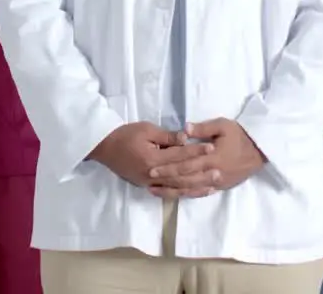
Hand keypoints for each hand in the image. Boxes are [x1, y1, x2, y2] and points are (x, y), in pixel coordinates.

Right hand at [88, 122, 213, 189]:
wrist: (104, 147)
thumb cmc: (125, 134)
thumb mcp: (146, 129)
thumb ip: (166, 136)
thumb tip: (185, 138)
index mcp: (152, 159)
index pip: (179, 155)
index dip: (196, 151)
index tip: (212, 147)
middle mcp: (153, 175)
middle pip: (182, 175)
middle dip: (201, 173)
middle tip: (219, 171)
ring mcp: (149, 183)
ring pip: (177, 187)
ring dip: (196, 187)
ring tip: (213, 186)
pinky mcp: (147, 186)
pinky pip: (168, 192)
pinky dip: (183, 193)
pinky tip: (195, 192)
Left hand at [147, 118, 265, 198]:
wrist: (260, 152)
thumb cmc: (241, 136)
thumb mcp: (223, 125)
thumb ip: (203, 128)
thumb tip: (184, 129)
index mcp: (212, 158)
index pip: (185, 165)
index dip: (168, 168)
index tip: (152, 168)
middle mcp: (212, 173)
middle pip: (185, 180)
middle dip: (166, 180)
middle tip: (149, 180)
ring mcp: (217, 183)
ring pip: (190, 190)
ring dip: (172, 191)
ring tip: (155, 190)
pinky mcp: (220, 187)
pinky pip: (200, 193)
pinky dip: (186, 194)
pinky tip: (175, 194)